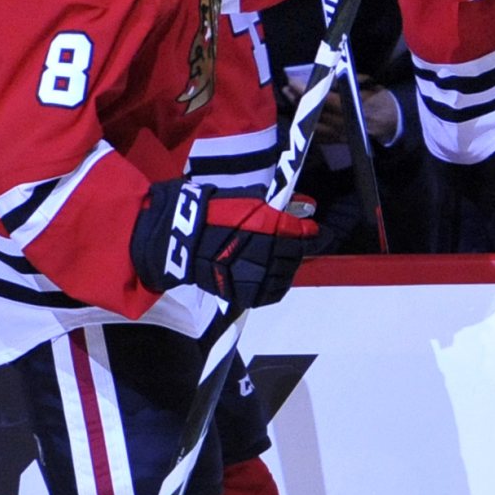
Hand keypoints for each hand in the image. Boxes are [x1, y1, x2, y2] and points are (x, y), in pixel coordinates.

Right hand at [130, 178, 316, 307]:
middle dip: (296, 251)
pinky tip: (269, 279)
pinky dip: (273, 286)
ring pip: (285, 276)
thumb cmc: (210, 213)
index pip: (305, 236)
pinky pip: (270, 293)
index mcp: (270, 227)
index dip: (313, 235)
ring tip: (277, 262)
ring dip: (286, 269)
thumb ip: (272, 209)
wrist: (178, 239)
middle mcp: (268, 253)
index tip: (316, 233)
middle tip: (291, 246)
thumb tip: (297, 211)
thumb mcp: (245, 200)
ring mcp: (257, 275)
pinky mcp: (246, 293)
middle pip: (296, 257)